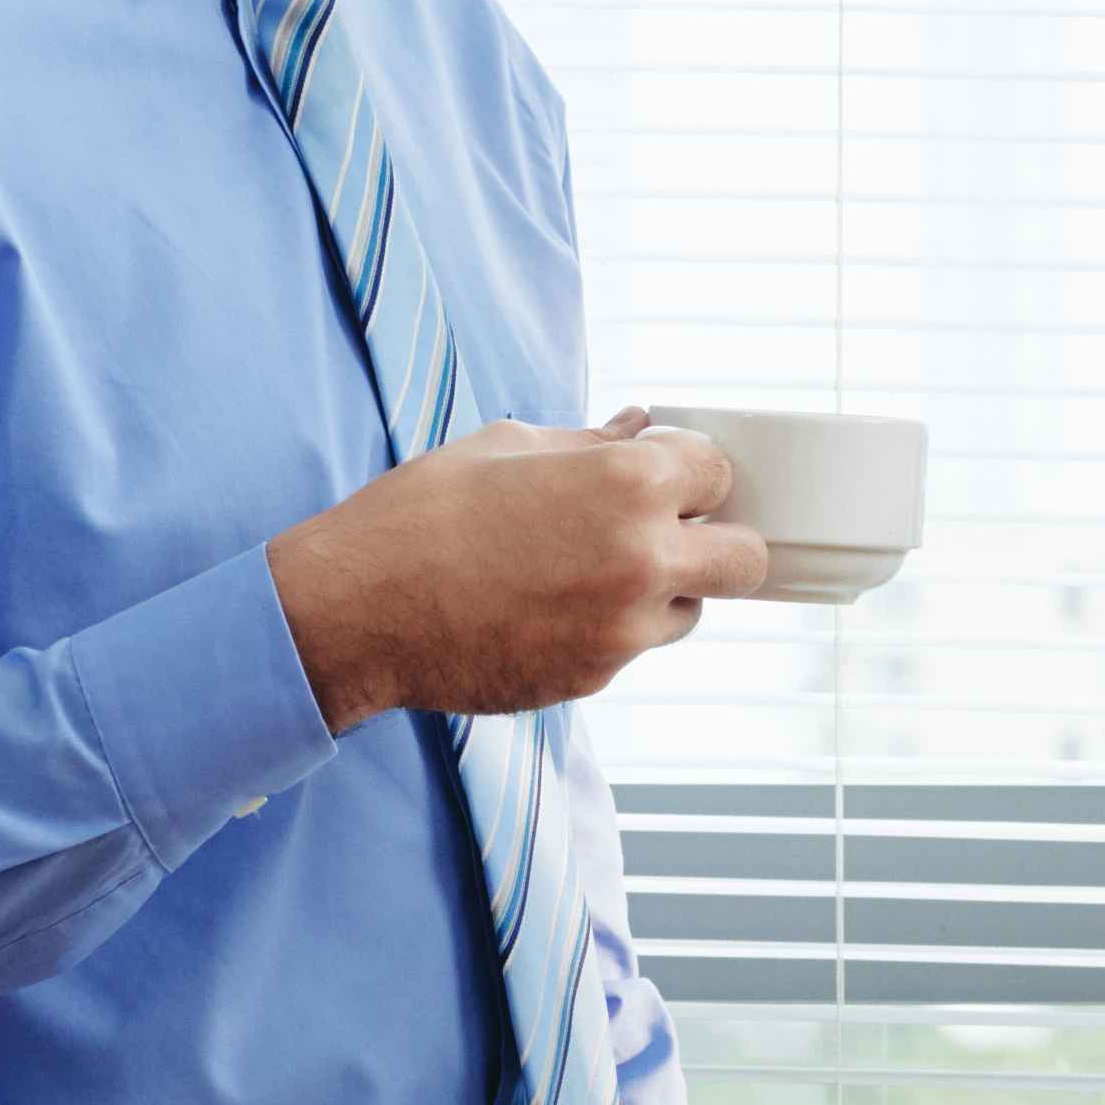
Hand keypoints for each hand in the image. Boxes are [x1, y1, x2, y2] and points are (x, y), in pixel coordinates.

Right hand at [272, 413, 768, 730]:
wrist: (358, 610)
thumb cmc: (422, 514)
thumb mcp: (506, 447)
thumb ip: (590, 443)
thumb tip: (640, 425)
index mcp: (627, 484)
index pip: (719, 472)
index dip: (689, 471)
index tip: (665, 477)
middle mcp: (642, 560)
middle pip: (746, 559)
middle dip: (717, 541)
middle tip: (669, 533)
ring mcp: (622, 630)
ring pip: (689, 611)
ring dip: (661, 591)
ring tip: (584, 573)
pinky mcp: (593, 678)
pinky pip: (628, 648)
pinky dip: (605, 629)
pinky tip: (541, 609)